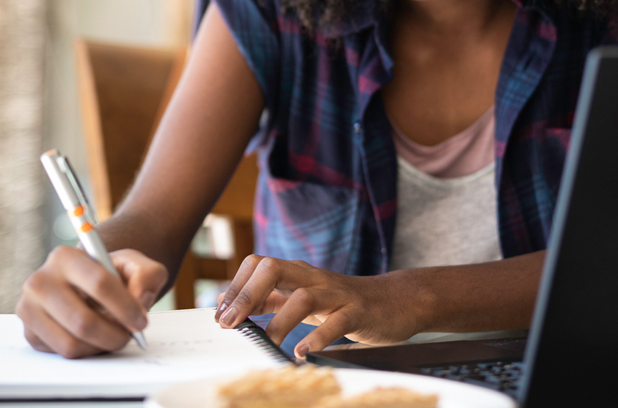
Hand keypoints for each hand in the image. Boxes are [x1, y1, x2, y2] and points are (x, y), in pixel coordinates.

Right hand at [17, 246, 167, 357]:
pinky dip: (86, 352)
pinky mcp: (30, 332)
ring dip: (102, 346)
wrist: (83, 285)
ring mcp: (29, 308)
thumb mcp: (134, 265)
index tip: (141, 321)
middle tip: (130, 335)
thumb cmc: (109, 274)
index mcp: (65, 257)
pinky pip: (63, 354)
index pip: (99, 283)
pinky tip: (94, 337)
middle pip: (83, 321)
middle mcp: (40, 281)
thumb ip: (147, 275)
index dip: (125, 307)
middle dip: (114, 334)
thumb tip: (140, 300)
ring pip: (72, 343)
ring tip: (114, 334)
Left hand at [215, 255, 426, 356]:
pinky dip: (318, 337)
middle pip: (273, 268)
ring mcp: (338, 293)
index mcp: (297, 273)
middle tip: (231, 324)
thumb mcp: (303, 295)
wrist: (397, 300)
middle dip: (247, 294)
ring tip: (267, 342)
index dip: (235, 287)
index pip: (257, 265)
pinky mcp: (360, 312)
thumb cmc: (344, 301)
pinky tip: (303, 352)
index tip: (220, 316)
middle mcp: (313, 278)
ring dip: (280, 321)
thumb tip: (226, 303)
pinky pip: (338, 322)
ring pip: (304, 296)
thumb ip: (269, 298)